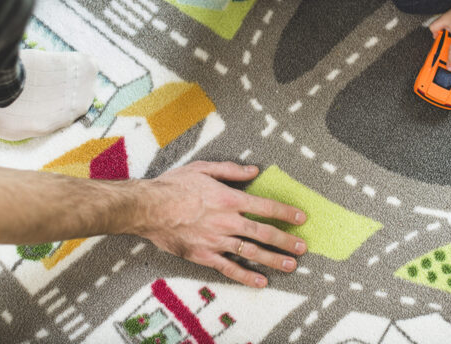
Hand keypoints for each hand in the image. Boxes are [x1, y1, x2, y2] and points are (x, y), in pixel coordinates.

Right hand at [133, 161, 306, 287]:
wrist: (147, 208)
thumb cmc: (173, 185)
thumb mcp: (203, 168)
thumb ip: (231, 170)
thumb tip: (254, 170)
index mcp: (230, 199)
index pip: (266, 207)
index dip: (285, 212)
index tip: (300, 218)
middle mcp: (228, 222)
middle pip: (264, 233)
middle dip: (286, 240)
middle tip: (303, 247)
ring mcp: (217, 241)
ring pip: (252, 253)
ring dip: (274, 259)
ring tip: (291, 265)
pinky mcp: (204, 256)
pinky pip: (230, 269)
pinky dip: (247, 276)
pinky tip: (261, 282)